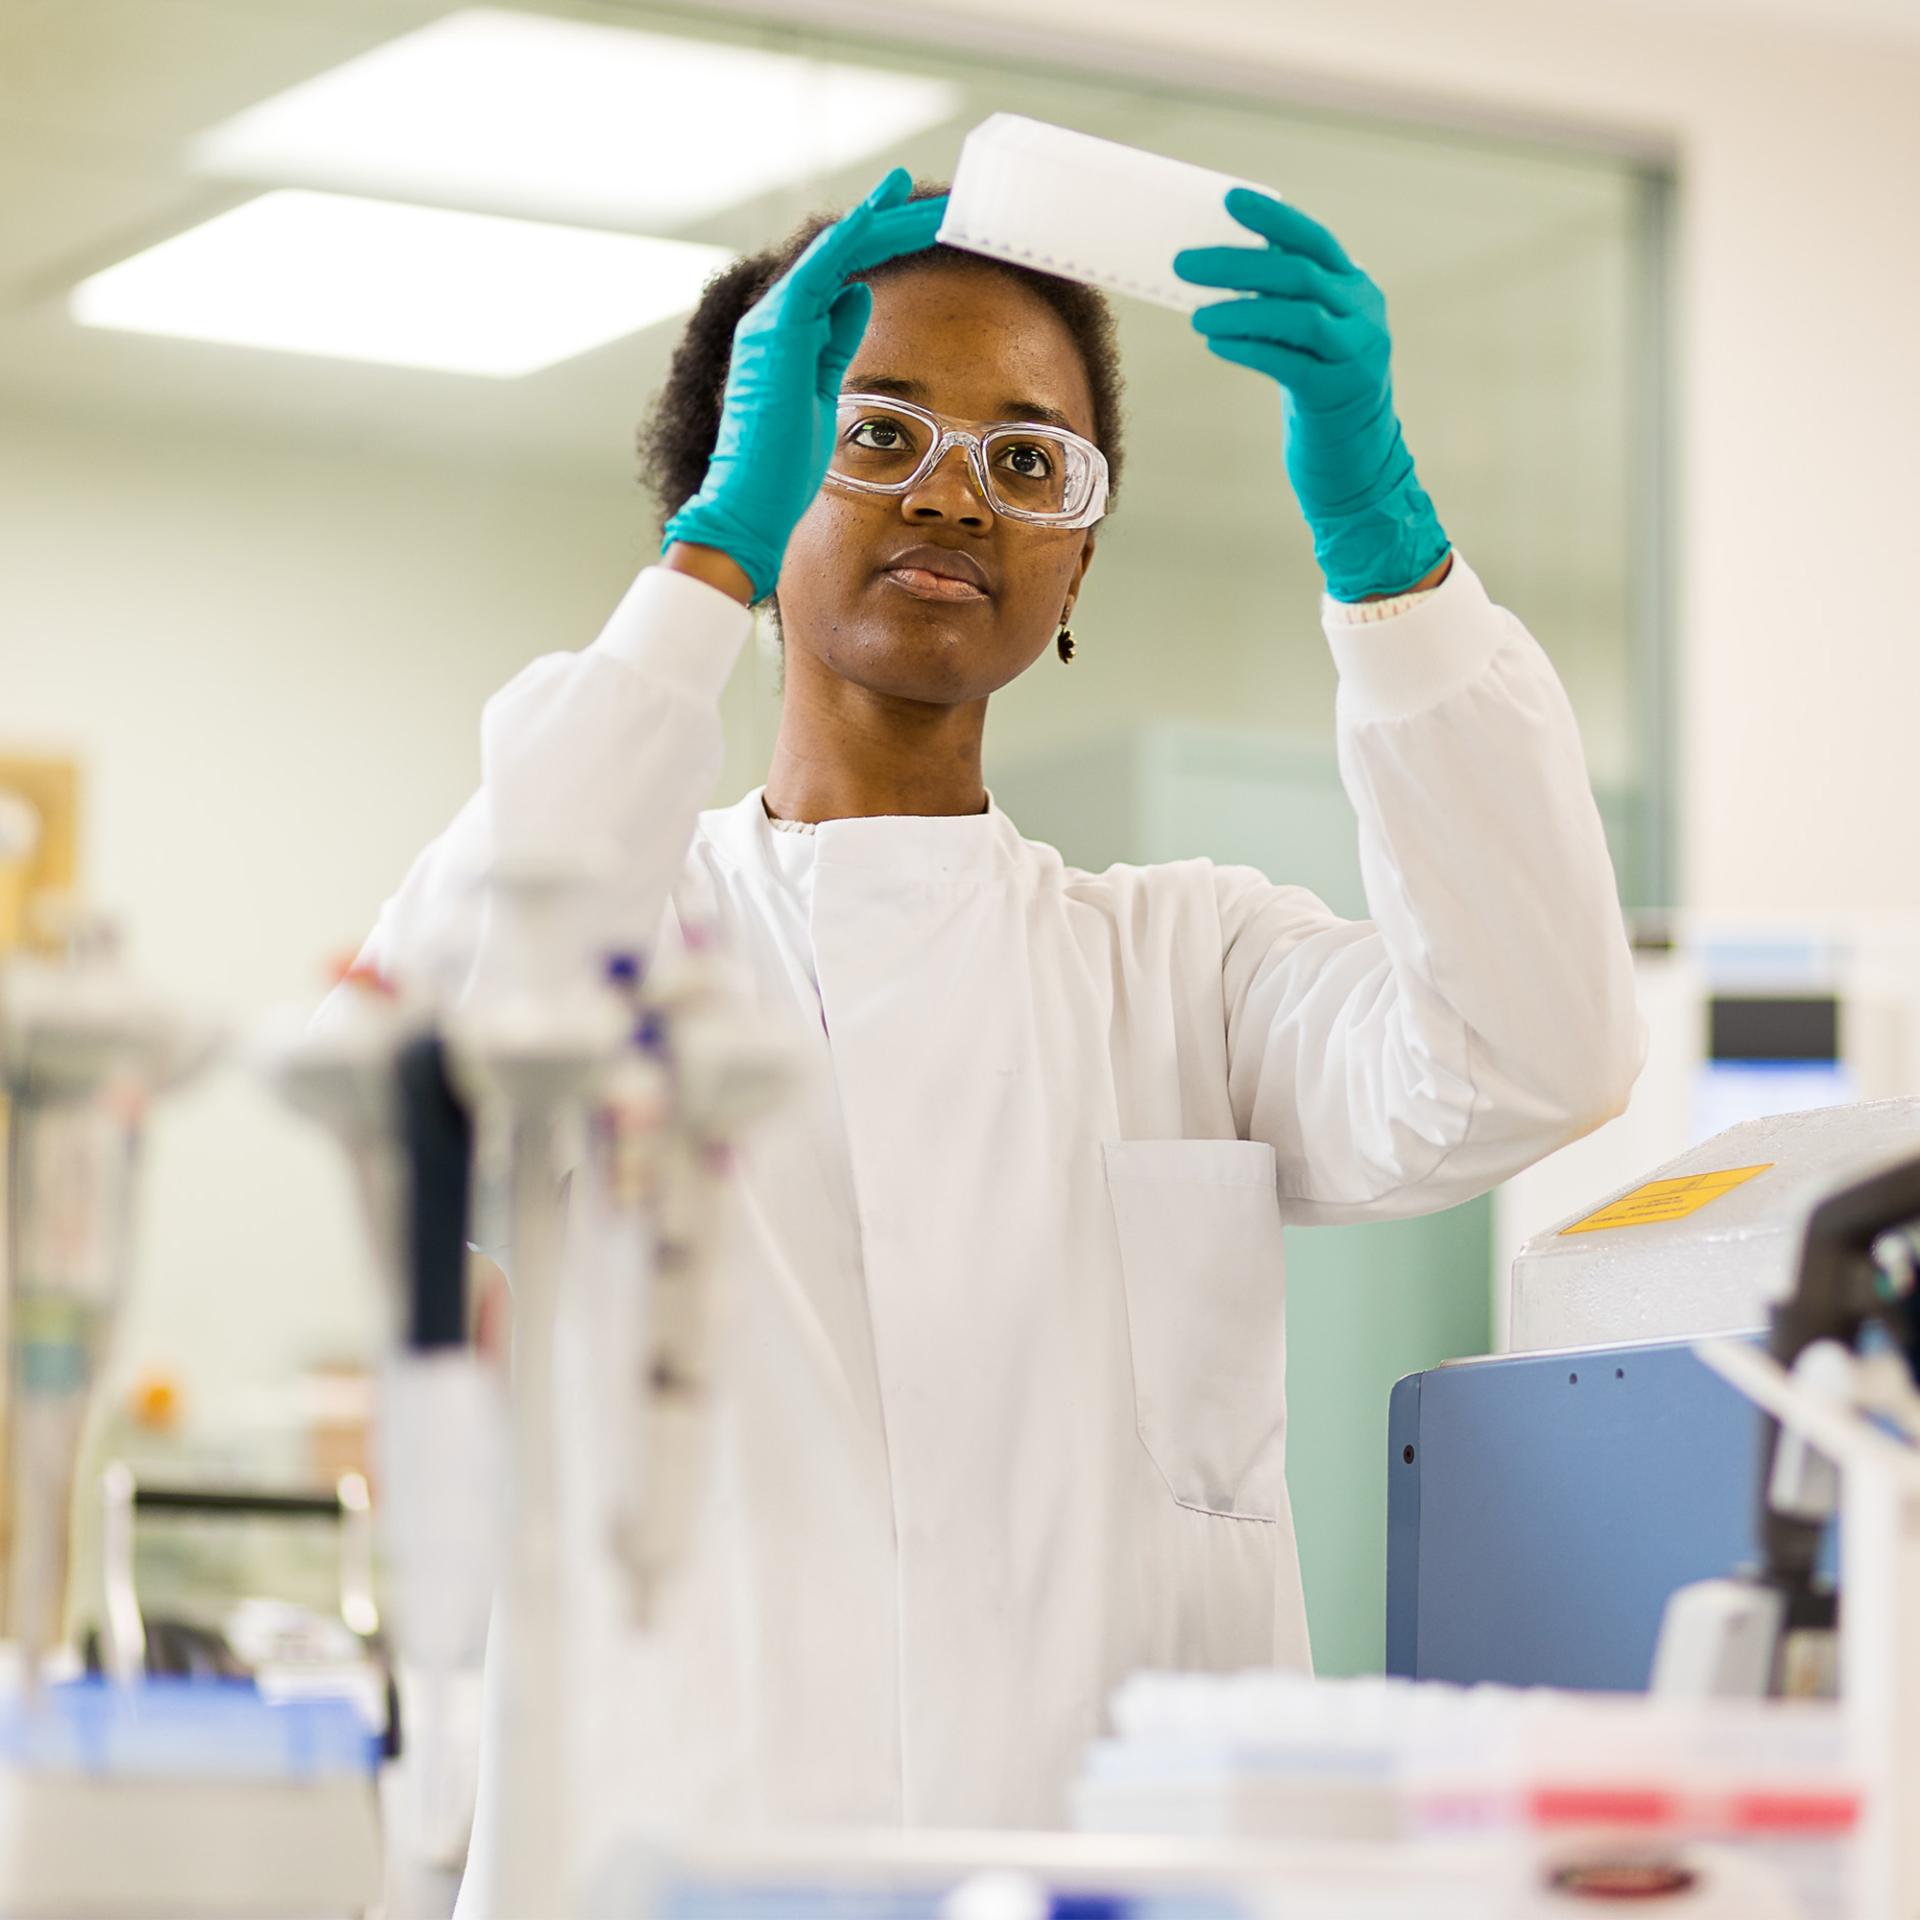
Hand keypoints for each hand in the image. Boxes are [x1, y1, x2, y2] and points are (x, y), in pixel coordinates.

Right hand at [662, 168, 947, 602]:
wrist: (749, 501)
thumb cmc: (783, 463)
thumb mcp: (822, 392)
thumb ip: (835, 342)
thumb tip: (858, 294)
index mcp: (786, 332)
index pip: (840, 273)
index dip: (881, 241)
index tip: (919, 220)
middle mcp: (775, 317)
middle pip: (843, 253)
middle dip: (891, 222)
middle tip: (938, 201)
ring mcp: (772, 321)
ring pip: (835, 251)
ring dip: (882, 220)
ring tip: (920, 195)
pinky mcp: (778, 332)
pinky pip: (819, 270)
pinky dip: (850, 238)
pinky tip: (882, 212)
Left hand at [1173, 190, 1449, 601]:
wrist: (1358, 468)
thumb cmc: (1319, 398)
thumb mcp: (1308, 343)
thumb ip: (1283, 306)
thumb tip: (1218, 273)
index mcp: (1357, 291)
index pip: (1314, 241)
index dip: (1272, 220)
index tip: (1229, 201)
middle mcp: (1364, 315)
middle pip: (1299, 273)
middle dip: (1237, 264)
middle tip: (1185, 264)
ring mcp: (1357, 355)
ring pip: (1298, 315)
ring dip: (1239, 309)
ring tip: (1197, 315)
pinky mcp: (1339, 394)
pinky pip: (1288, 361)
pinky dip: (1249, 347)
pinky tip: (1217, 343)